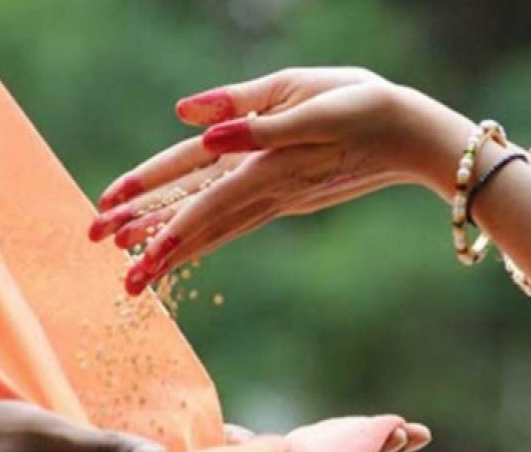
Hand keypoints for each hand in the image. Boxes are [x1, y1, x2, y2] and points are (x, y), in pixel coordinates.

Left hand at [88, 68, 473, 294]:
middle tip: (121, 281)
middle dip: (157, 246)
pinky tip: (185, 251)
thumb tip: (187, 119)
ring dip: (177, 254)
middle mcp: (268, 188)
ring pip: (219, 231)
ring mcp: (279, 200)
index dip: (156, 206)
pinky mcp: (289, 200)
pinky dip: (206, 241)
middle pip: (203, 221)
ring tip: (137, 279)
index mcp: (265, 159)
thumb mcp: (305, 92)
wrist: (414, 139)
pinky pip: (238, 226)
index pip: (199, 187)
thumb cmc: (363, 104)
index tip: (116, 222)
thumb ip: (246, 113)